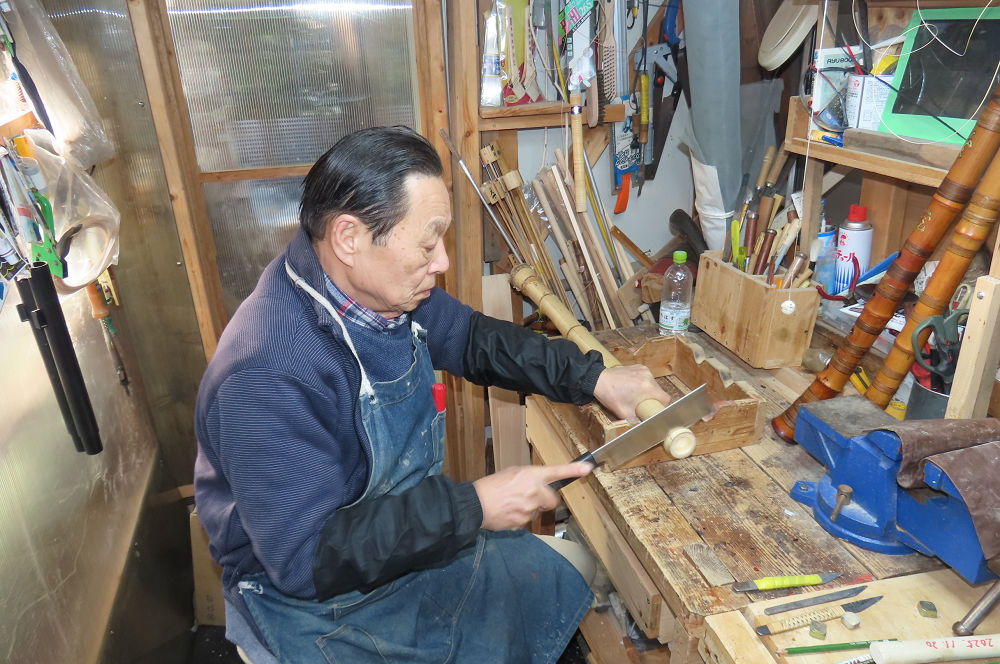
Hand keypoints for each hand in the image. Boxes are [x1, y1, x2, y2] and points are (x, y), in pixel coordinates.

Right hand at [472, 462, 593, 530]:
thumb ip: (530, 477)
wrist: (477, 504)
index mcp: (532, 475)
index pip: (557, 472)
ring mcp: (530, 509)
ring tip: (512, 503)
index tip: (587, 468)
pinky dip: (520, 517)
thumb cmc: (492, 485)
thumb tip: (538, 483)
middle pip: (552, 500)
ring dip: (530, 509)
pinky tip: (509, 512)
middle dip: (545, 500)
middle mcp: (535, 492)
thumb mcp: (512, 472)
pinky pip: (528, 521)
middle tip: (531, 497)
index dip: (574, 470)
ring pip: (538, 511)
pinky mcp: (524, 523)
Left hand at [592, 364, 671, 419]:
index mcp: (647, 388)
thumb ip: (637, 420)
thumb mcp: (624, 413)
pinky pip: (647, 378)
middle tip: (642, 404)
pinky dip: (643, 383)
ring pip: (654, 384)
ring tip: (636, 395)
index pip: (666, 399)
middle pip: (660, 391)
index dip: (662, 406)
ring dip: (648, 391)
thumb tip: (646, 425)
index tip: (655, 409)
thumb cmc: (610, 395)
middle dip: (653, 399)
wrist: (599, 380)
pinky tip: (633, 387)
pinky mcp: (639, 367)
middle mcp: (648, 377)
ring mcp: (644, 370)